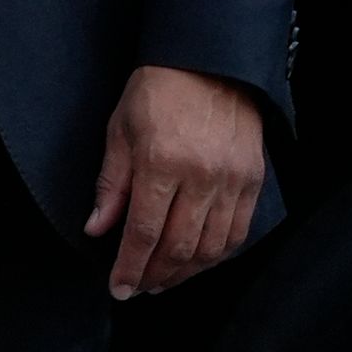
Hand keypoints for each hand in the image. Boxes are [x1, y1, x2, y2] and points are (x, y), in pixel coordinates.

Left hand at [87, 64, 265, 298]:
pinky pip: (238, 232)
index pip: (143, 231)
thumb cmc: (157, 92)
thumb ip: (110, 184)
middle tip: (140, 288)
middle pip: (179, 247)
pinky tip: (198, 261)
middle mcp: (202, 178)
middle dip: (156, 276)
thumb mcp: (119, 131)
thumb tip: (97, 228)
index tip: (118, 288)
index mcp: (161, 163)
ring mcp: (233, 182)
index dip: (130, 266)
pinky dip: (217, 255)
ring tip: (164, 280)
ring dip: (187, 272)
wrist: (210, 63)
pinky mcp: (254, 181)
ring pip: (212, 247)